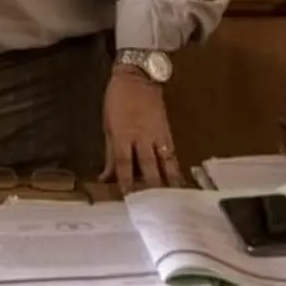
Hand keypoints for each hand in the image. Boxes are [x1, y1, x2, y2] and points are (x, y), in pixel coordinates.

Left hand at [99, 65, 184, 194]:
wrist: (137, 77)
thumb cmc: (117, 101)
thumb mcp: (107, 125)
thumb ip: (110, 153)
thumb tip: (105, 177)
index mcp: (122, 134)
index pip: (124, 164)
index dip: (126, 182)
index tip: (128, 200)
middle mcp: (142, 137)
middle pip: (148, 166)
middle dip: (150, 188)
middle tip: (154, 208)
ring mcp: (157, 136)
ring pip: (165, 163)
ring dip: (168, 183)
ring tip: (173, 203)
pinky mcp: (168, 133)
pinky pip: (172, 156)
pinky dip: (175, 171)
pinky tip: (179, 184)